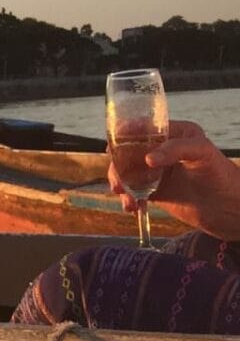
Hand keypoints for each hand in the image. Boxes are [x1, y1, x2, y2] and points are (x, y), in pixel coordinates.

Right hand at [113, 120, 239, 239]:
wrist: (230, 211)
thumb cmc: (223, 177)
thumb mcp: (204, 154)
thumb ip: (177, 149)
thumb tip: (147, 159)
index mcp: (176, 134)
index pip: (145, 128)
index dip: (125, 135)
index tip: (112, 147)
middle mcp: (164, 150)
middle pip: (129, 152)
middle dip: (118, 167)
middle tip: (118, 183)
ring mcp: (158, 171)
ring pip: (127, 172)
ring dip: (121, 185)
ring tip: (128, 200)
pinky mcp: (155, 191)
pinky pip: (132, 191)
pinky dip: (128, 199)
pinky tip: (132, 208)